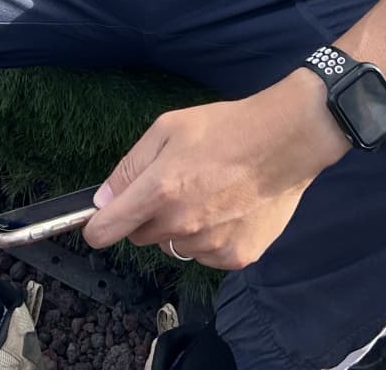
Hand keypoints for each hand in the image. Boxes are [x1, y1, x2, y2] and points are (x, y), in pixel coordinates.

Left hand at [82, 71, 348, 270]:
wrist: (286, 140)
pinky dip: (210, 239)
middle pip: (142, 236)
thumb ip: (130, 166)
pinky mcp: (236, 257)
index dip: (99, 226)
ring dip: (181, 228)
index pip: (106, 231)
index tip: (104, 220)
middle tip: (176, 186)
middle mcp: (181, 225)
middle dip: (149, 216)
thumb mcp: (168, 128)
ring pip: (175, 247)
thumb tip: (103, 200)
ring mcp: (210, 245)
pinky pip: (206, 255)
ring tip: (209, 194)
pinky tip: (228, 210)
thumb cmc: (225, 127)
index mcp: (159, 191)